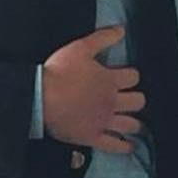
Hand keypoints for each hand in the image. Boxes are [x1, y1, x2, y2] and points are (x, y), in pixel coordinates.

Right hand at [41, 26, 144, 153]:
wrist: (40, 97)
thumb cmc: (59, 71)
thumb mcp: (80, 48)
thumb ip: (102, 38)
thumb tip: (121, 29)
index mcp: (110, 80)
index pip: (133, 77)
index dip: (132, 75)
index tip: (126, 77)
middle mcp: (112, 101)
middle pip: (138, 101)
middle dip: (137, 99)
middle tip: (132, 100)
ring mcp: (104, 121)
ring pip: (131, 124)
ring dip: (135, 123)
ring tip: (136, 124)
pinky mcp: (93, 136)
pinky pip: (114, 145)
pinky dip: (124, 147)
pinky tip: (128, 146)